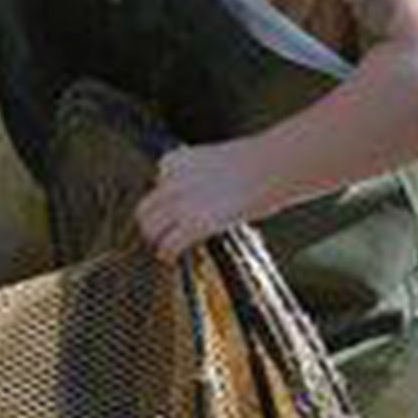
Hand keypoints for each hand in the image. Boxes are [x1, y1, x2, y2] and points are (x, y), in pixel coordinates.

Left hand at [134, 140, 267, 260]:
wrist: (272, 165)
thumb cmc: (257, 163)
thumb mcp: (216, 162)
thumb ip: (200, 179)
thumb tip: (200, 198)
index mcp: (175, 160)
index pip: (157, 183)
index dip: (165, 200)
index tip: (173, 209)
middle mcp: (171, 181)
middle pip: (146, 208)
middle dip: (150, 224)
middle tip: (157, 234)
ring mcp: (181, 203)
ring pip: (151, 227)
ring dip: (155, 240)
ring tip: (161, 247)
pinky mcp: (194, 223)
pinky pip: (170, 243)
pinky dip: (167, 252)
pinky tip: (170, 257)